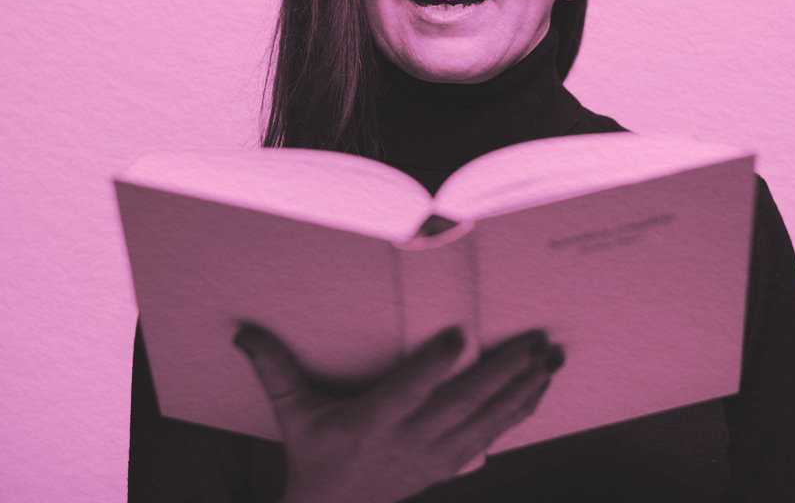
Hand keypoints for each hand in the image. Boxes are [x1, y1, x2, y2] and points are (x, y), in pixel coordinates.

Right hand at [234, 324, 564, 502]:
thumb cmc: (314, 455)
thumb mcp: (294, 413)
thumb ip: (275, 369)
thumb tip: (243, 332)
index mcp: (371, 423)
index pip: (407, 392)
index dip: (433, 367)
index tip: (459, 336)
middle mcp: (408, 441)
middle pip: (463, 405)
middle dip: (503, 373)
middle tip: (534, 341)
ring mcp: (434, 455)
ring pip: (488, 421)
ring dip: (524, 389)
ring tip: (551, 358)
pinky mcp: (450, 463)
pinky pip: (493, 434)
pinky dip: (520, 410)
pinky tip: (541, 385)